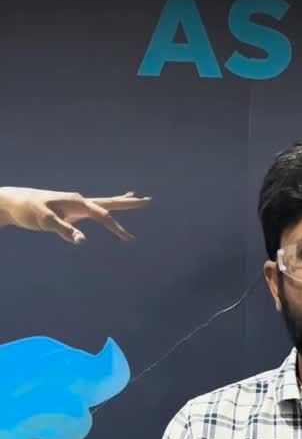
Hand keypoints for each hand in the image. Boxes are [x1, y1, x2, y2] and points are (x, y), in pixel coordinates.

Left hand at [0, 186, 150, 242]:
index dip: (117, 228)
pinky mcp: (72, 211)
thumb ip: (65, 231)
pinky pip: (93, 210)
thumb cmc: (30, 211)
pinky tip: (108, 211)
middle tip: (148, 201)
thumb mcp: (46, 222)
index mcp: (77, 202)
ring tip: (136, 197)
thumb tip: (83, 241)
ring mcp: (77, 205)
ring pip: (103, 204)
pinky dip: (105, 209)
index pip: (102, 216)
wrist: (15, 202)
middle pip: (109, 202)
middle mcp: (80, 201)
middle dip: (129, 203)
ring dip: (120, 202)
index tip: (129, 239)